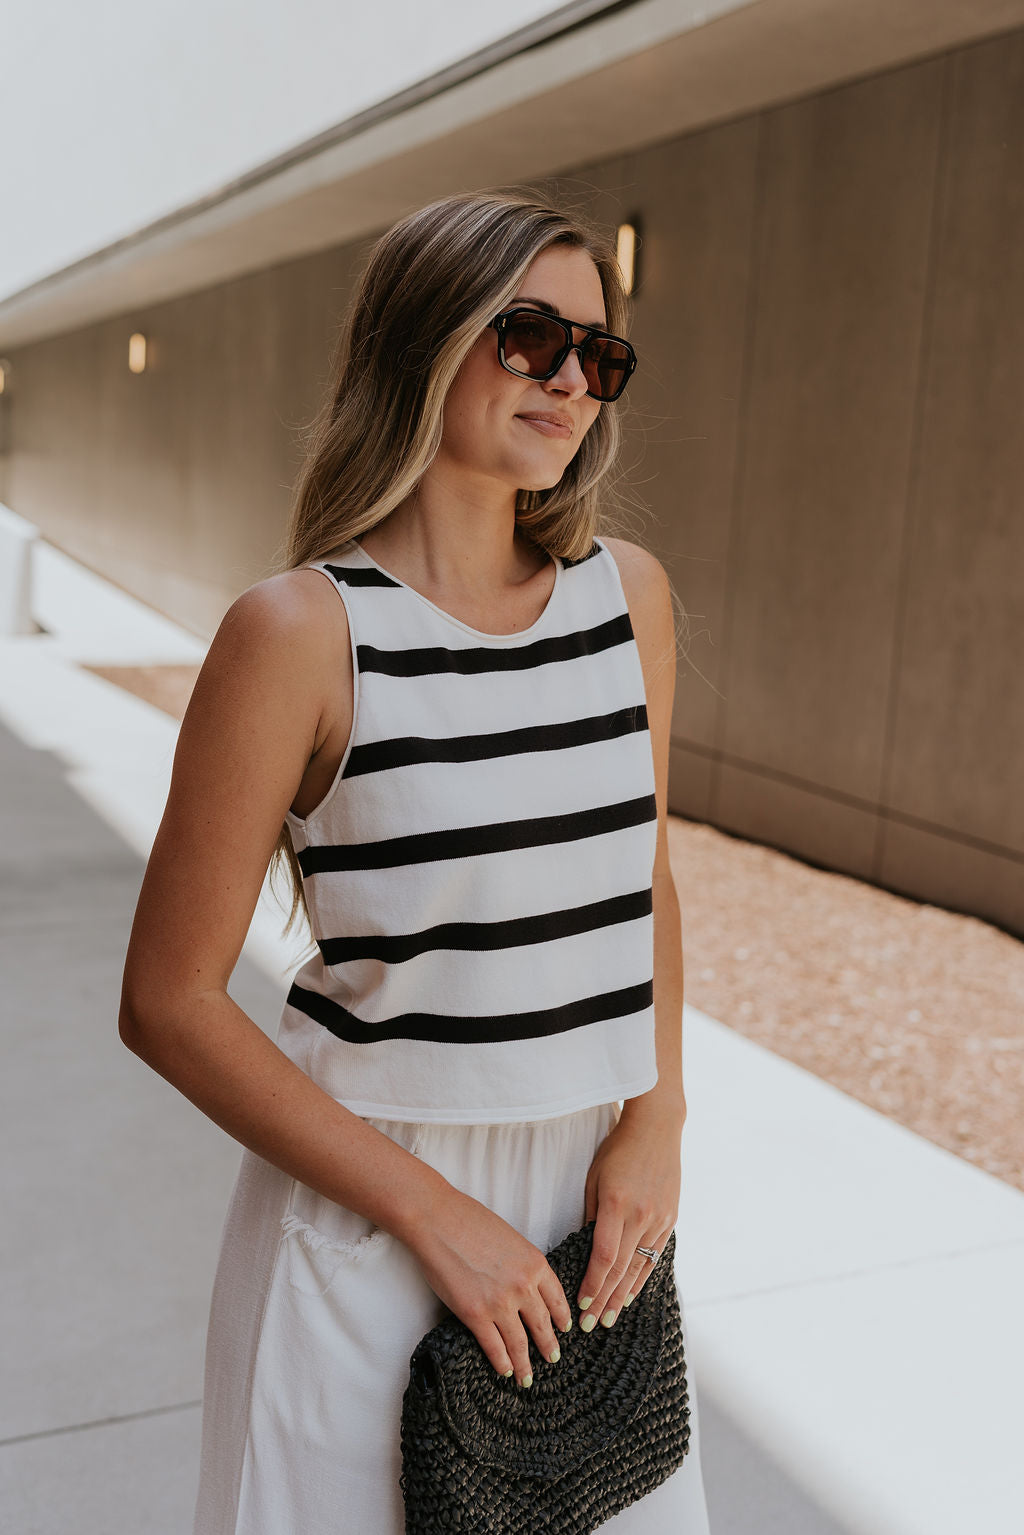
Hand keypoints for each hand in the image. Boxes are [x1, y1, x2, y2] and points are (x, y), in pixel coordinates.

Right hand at [405, 1185, 572, 1389]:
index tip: (565, 1330)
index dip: (562, 1318)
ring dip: (525, 1364)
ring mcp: (500, 1303)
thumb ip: (523, 1264)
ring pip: (520, 1343)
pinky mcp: (475, 1315)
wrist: (439, 1221)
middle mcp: (524, 1287)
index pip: (557, 1299)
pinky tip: (505, 1370)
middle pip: (542, 1325)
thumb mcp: (511, 1239)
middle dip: (549, 1346)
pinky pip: (494, 1347)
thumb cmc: (470, 1221)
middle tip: (553, 1359)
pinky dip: (501, 1362)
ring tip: (528, 1377)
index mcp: (535, 1263)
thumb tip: (526, 1286)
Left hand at [575, 1109, 681, 1330]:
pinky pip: (654, 1256)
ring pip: (639, 1267)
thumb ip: (592, 1215)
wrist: (657, 1129)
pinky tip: (630, 1293)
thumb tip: (587, 1249)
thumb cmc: (617, 1150)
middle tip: (591, 1326)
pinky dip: (641, 1278)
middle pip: (620, 1269)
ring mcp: (659, 1220)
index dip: (592, 1285)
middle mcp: (640, 1216)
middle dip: (604, 1300)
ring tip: (609, 1318)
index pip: (603, 1257)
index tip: (582, 1307)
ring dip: (622, 1296)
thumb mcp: (595, 1178)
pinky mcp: (670, 1219)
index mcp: (616, 1205)